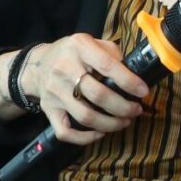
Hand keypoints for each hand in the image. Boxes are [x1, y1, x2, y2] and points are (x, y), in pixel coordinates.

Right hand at [25, 32, 148, 144]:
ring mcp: (54, 91)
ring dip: (110, 124)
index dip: (129, 82)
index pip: (107, 66)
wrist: (38, 64)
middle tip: (136, 110)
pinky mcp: (48, 109)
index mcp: (79, 47)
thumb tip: (135, 75)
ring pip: (86, 116)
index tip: (143, 92)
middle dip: (123, 107)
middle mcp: (64, 69)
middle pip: (98, 95)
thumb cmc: (73, 54)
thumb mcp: (92, 42)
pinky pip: (65, 132)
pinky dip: (85, 138)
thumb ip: (113, 54)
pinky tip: (100, 133)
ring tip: (124, 122)